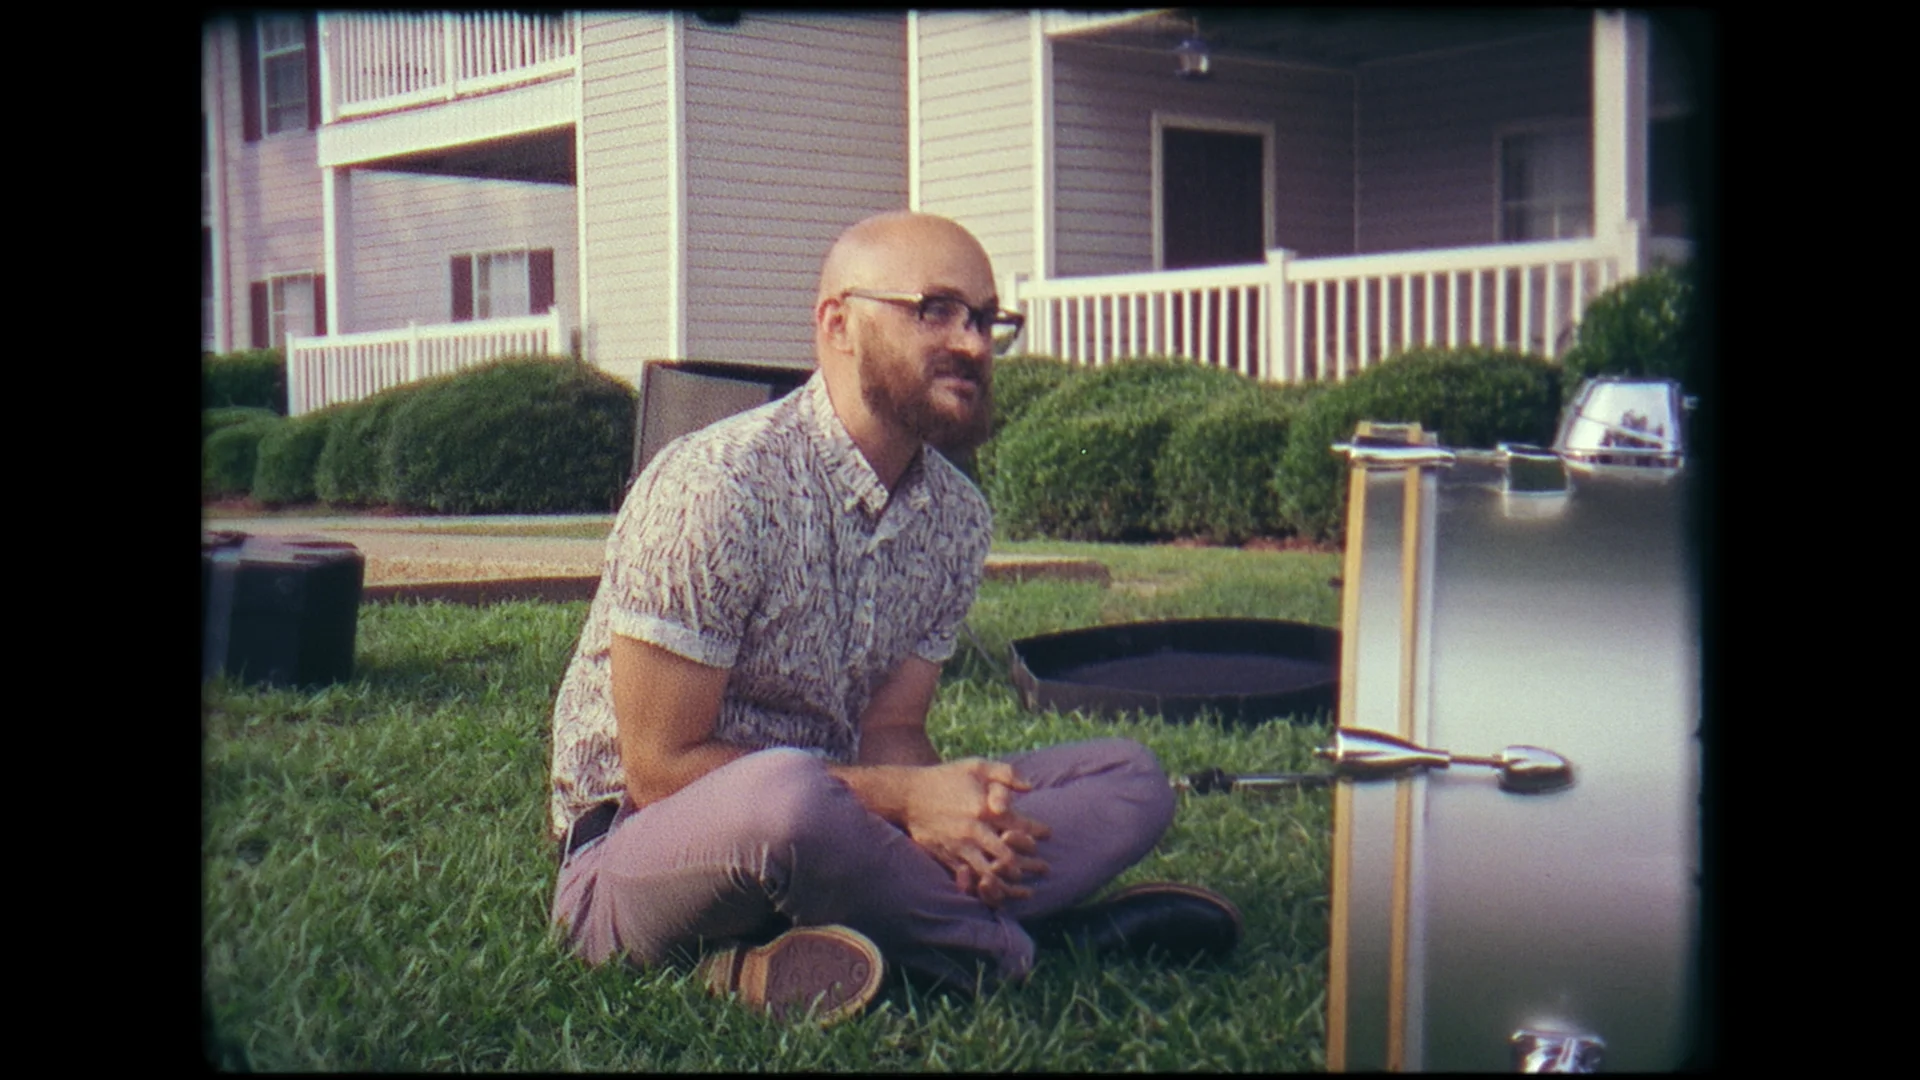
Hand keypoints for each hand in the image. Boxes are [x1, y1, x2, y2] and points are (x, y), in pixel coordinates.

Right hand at [902, 758, 1050, 906]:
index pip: (1021, 826)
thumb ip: (1006, 774)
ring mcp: (960, 847)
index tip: (1047, 834)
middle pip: (1010, 856)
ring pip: (991, 873)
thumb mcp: (976, 766)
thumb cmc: (945, 778)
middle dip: (1031, 864)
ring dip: (1011, 881)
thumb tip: (1030, 787)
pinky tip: (999, 889)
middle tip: (1044, 868)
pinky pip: (971, 879)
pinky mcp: (947, 857)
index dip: (1038, 832)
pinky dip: (988, 887)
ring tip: (1026, 888)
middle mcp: (974, 831)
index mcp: (985, 808)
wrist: (908, 795)